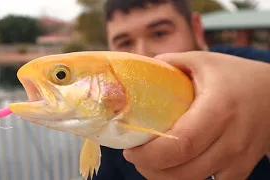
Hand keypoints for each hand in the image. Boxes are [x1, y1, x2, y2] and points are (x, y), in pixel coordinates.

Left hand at [123, 51, 269, 179]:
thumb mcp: (203, 61)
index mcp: (219, 108)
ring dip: (165, 177)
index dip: (150, 154)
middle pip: (185, 170)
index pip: (182, 143)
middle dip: (151, 169)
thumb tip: (140, 71)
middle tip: (135, 157)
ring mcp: (240, 158)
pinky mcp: (242, 168)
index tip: (131, 150)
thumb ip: (170, 63)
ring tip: (150, 162)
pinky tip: (174, 167)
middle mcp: (232, 138)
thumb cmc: (235, 76)